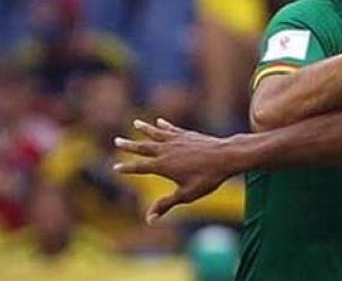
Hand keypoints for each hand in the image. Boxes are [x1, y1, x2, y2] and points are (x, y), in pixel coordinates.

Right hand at [113, 119, 234, 223]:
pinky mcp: (188, 135)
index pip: (140, 167)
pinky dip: (165, 125)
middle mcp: (167, 150)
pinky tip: (159, 121)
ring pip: (157, 133)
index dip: (127, 168)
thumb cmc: (207, 178)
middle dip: (130, 145)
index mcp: (163, 166)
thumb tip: (149, 219)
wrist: (227, 156)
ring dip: (145, 129)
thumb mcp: (186, 195)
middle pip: (144, 147)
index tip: (115, 167)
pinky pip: (172, 129)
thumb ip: (166, 204)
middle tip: (117, 140)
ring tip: (135, 123)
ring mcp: (177, 140)